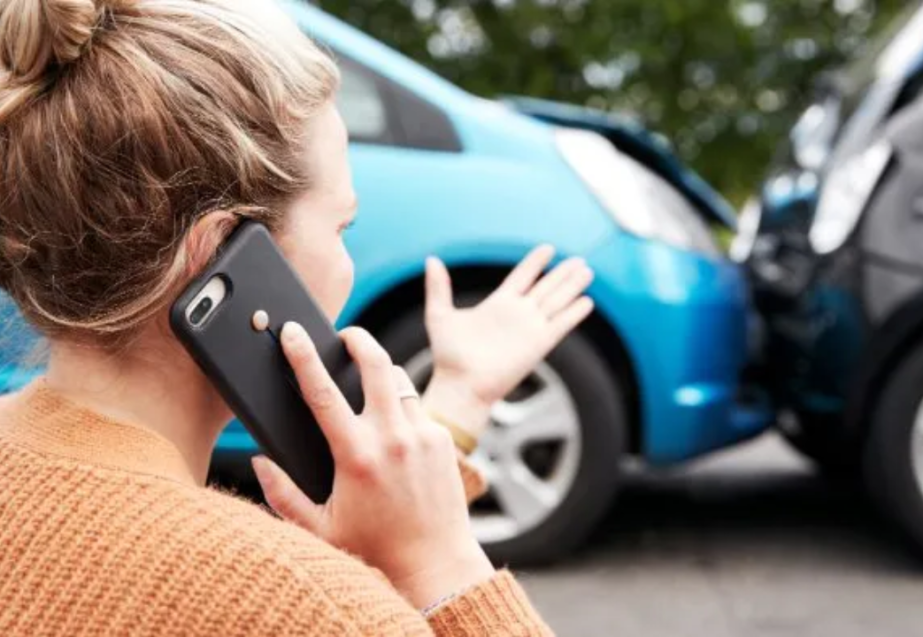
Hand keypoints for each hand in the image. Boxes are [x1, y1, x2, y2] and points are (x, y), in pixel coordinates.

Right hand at [252, 322, 493, 609]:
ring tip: (366, 379)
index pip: (322, 392)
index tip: (293, 332)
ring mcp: (422, 436)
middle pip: (375, 363)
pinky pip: (417, 406)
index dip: (303, 356)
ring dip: (381, 371)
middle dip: (357, 338)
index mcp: (356, 456)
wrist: (435, 564)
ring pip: (399, 379)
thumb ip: (283, 494)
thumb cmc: (374, 548)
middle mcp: (392, 439)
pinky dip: (400, 405)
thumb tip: (259, 460)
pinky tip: (391, 425)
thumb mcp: (319, 528)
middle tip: (344, 335)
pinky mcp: (442, 440)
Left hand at [422, 246, 593, 437]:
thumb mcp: (440, 315)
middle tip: (579, 259)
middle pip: (545, 287)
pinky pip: (561, 324)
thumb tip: (432, 259)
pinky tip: (587, 301)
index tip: (548, 248)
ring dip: (572, 287)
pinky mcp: (538, 345)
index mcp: (497, 305)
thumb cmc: (448, 356)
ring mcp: (530, 329)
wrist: (461, 386)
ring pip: (556, 301)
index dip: (535, 263)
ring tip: (587, 271)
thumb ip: (438, 287)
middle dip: (562, 273)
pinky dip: (573, 313)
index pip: (522, 277)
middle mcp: (517, 314)